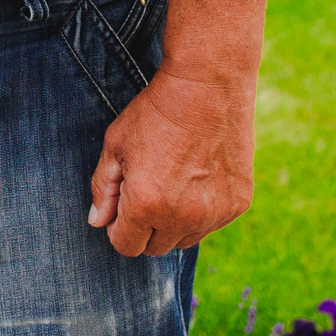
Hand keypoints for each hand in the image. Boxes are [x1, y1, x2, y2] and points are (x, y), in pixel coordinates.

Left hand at [86, 66, 255, 256]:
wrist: (207, 87)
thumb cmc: (155, 112)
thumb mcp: (116, 144)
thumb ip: (103, 188)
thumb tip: (98, 221)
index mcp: (145, 206)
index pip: (126, 246)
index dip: (119, 227)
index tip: (124, 204)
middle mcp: (182, 218)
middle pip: (156, 248)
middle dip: (146, 227)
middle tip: (149, 188)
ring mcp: (213, 214)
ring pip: (185, 239)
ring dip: (175, 222)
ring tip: (174, 180)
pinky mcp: (237, 205)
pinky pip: (212, 223)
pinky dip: (202, 210)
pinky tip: (199, 175)